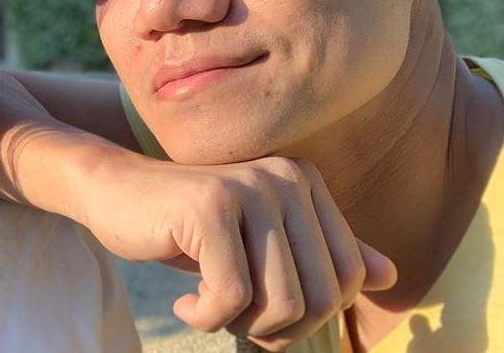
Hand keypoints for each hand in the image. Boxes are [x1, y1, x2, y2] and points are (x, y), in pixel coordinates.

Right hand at [78, 149, 396, 350]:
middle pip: (317, 296)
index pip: (346, 277)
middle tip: (231, 318)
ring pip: (280, 301)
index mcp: (304, 182)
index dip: (309, 316)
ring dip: (240, 325)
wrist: (114, 191)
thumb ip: (319, 252)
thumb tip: (389, 273)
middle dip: (276, 328)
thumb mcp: (257, 241)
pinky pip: (231, 296)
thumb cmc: (188, 226)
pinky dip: (207, 317)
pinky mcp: (211, 207)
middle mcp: (285, 177)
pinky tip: (183, 303)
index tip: (261, 312)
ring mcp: (249, 188)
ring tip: (209, 308)